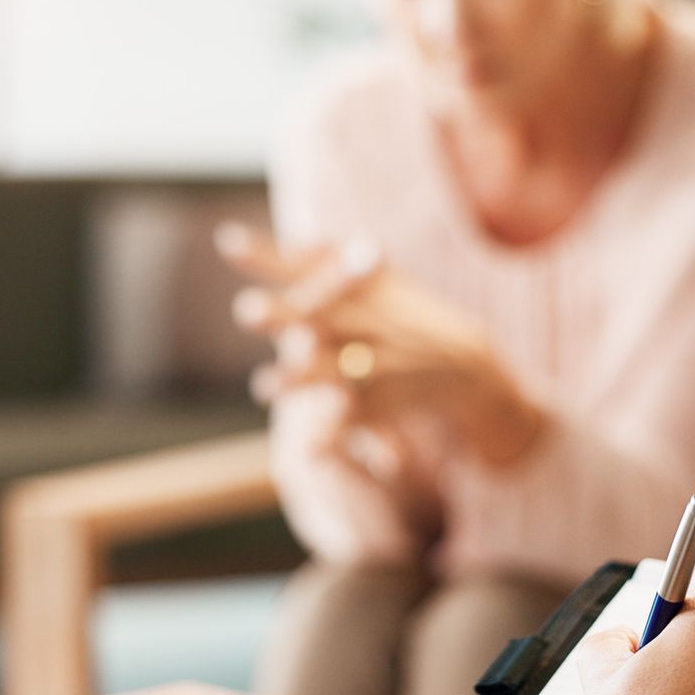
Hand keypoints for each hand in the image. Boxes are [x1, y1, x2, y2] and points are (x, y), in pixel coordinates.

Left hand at [217, 224, 543, 469]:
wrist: (467, 366)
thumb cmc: (407, 317)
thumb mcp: (378, 280)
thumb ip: (326, 261)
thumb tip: (279, 242)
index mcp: (353, 292)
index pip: (303, 269)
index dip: (265, 256)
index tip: (227, 241)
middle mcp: (359, 326)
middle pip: (317, 317)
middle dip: (285, 315)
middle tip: (247, 310)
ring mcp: (370, 367)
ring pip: (328, 374)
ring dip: (298, 380)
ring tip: (263, 387)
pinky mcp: (377, 407)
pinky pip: (351, 425)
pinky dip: (332, 440)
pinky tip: (309, 452)